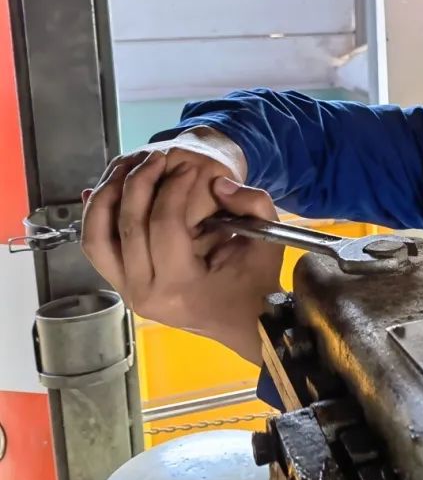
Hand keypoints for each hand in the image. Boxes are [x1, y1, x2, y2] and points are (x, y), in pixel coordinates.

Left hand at [82, 151, 282, 363]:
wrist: (246, 321)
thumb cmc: (257, 281)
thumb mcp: (267, 240)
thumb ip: (252, 204)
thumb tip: (219, 184)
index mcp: (182, 286)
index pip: (165, 225)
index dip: (174, 188)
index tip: (188, 165)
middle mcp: (146, 293)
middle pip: (127, 227)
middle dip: (140, 183)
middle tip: (158, 157)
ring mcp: (129, 293)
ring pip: (98, 238)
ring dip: (108, 198)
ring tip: (127, 168)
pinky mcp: (123, 286)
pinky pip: (98, 249)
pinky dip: (97, 217)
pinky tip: (106, 188)